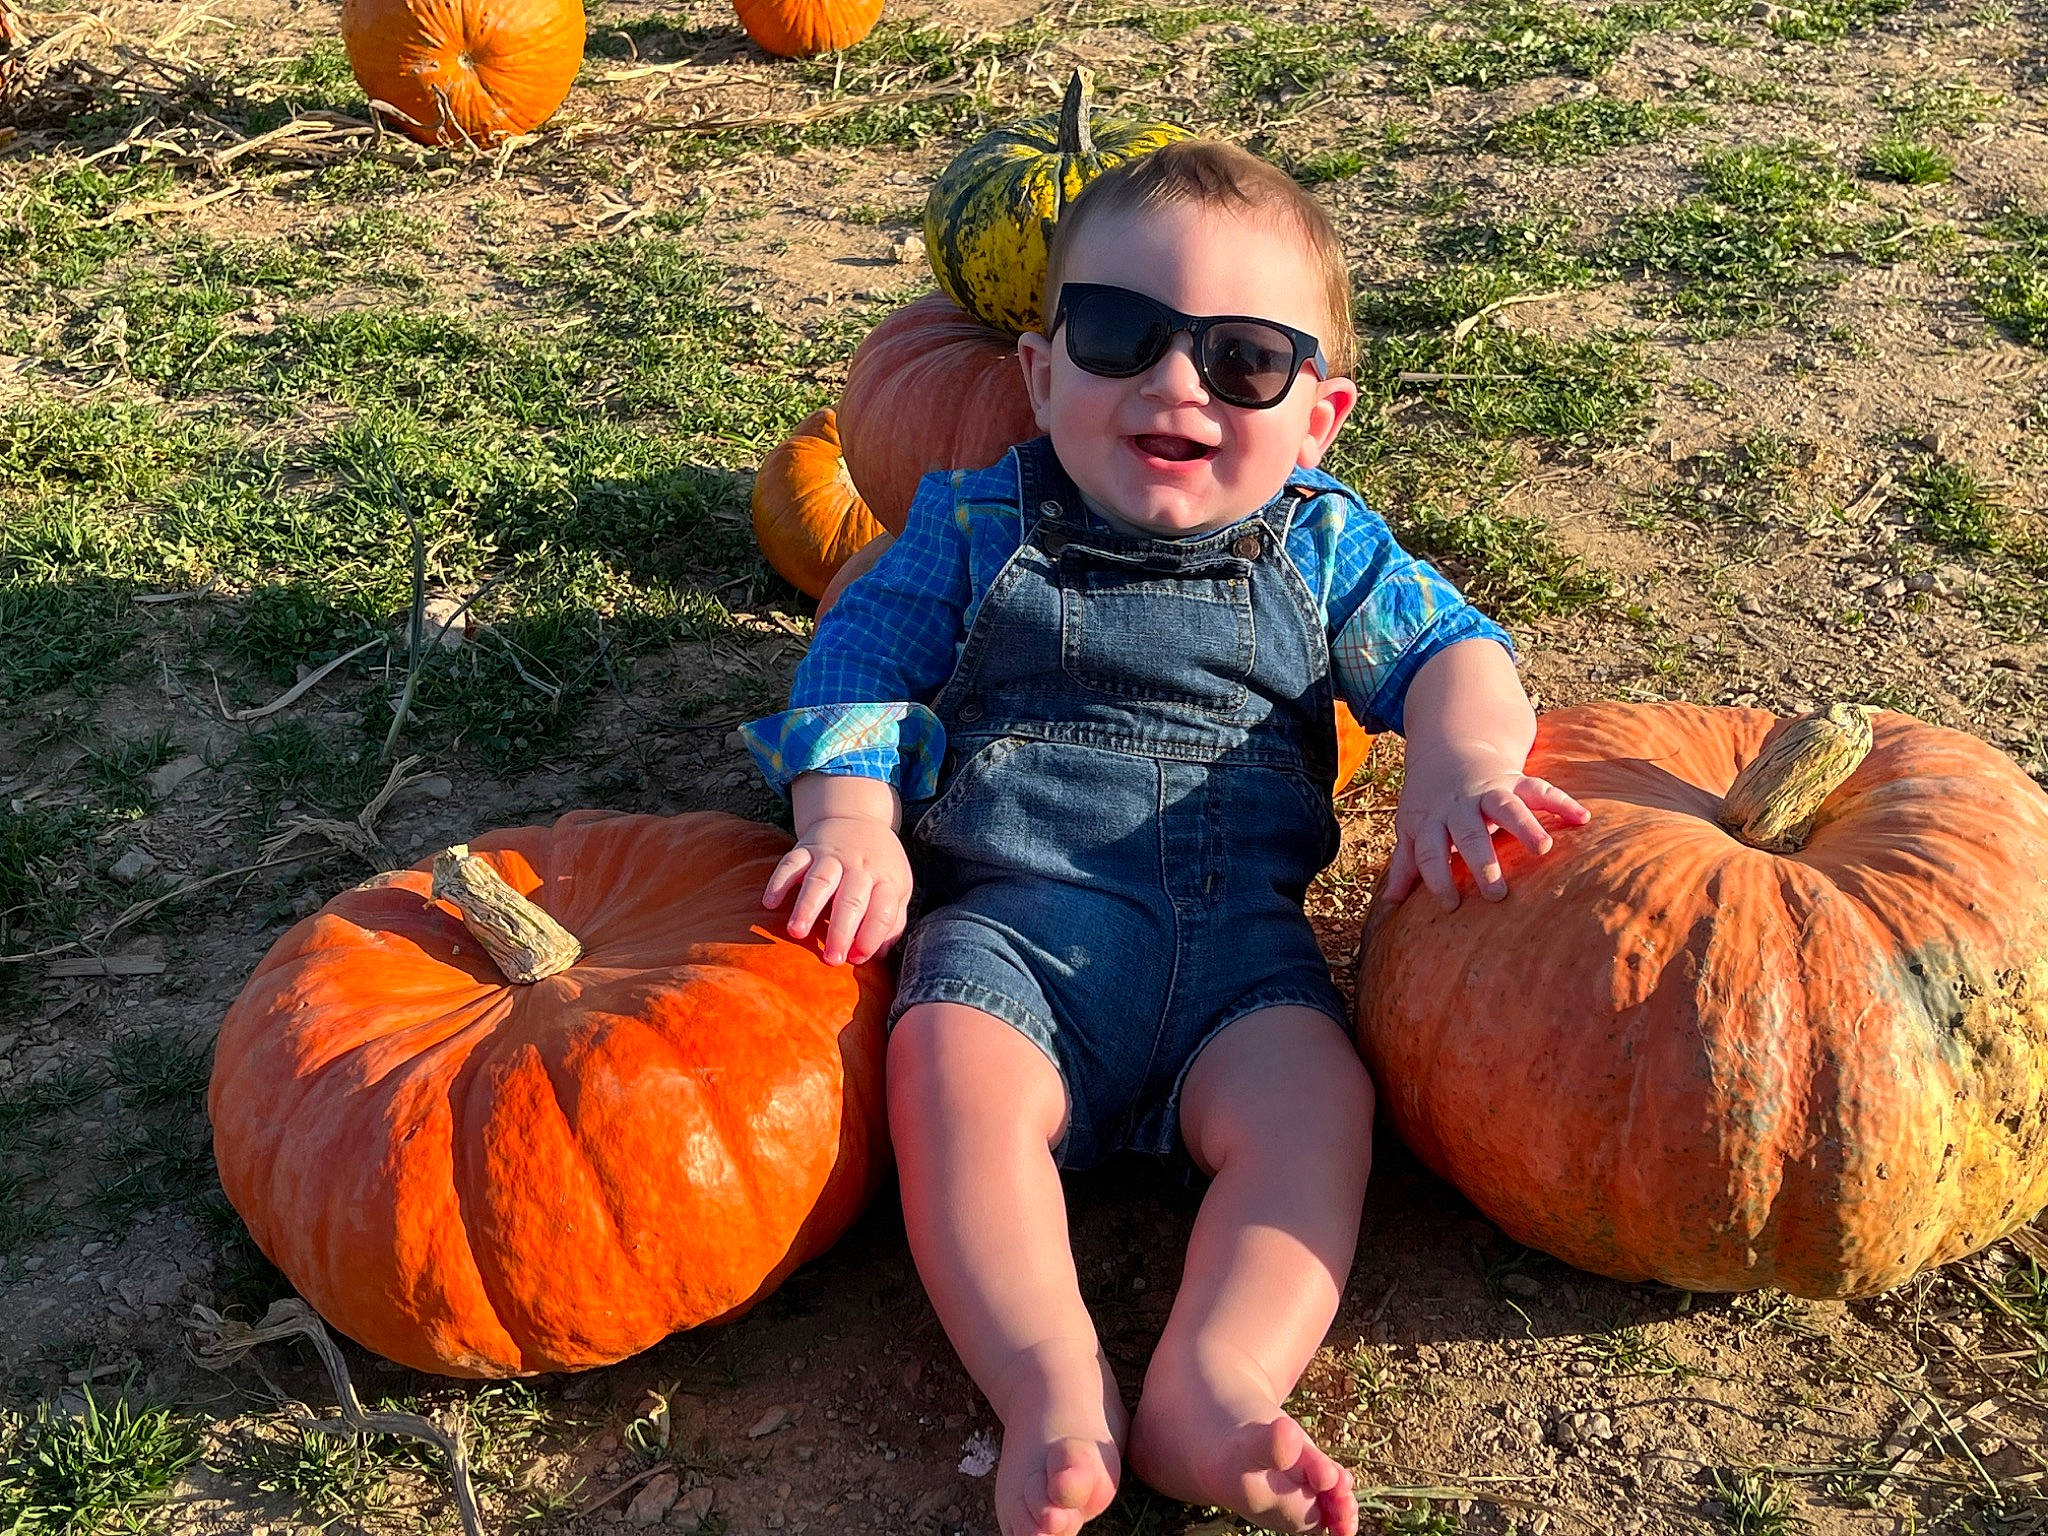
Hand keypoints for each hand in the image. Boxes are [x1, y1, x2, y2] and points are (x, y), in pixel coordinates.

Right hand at [763, 812, 911, 965]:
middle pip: (851, 900)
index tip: (857, 959)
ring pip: (819, 880)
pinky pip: (791, 863)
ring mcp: (832, 856)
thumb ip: (892, 920)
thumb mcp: (897, 887)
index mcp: (886, 879)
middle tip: (830, 959)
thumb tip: (880, 955)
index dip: (871, 936)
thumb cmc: (878, 865)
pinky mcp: (807, 848)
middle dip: (840, 931)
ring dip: (807, 906)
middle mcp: (859, 867)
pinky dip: (779, 882)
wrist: (856, 817)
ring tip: (796, 932)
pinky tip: (770, 903)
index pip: (882, 911)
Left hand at [1383, 770, 1587, 911]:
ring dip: (1524, 826)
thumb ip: (1405, 863)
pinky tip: (1582, 818)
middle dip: (1482, 862)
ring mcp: (1489, 791)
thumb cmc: (1430, 801)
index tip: (1451, 904)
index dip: (1438, 877)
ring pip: (1506, 807)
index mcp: (1432, 820)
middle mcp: (1460, 806)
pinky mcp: (1515, 780)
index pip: (1430, 852)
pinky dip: (1561, 801)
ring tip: (1543, 849)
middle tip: (1496, 894)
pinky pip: (1539, 788)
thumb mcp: (1411, 826)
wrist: (1449, 748)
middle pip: (1469, 833)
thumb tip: (1388, 903)